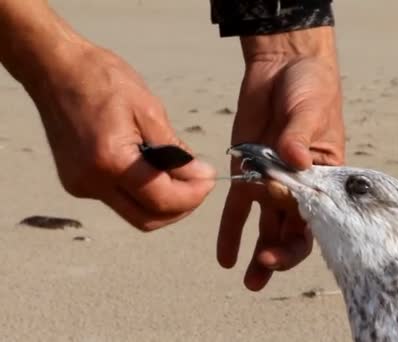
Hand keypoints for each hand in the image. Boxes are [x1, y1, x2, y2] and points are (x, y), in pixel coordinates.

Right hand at [24, 45, 215, 230]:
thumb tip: (199, 176)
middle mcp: (91, 182)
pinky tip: (154, 169)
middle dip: (180, 207)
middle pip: (147, 220)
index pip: (161, 200)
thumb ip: (174, 149)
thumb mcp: (149, 108)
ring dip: (162, 203)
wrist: (55, 69)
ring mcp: (81, 186)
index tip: (210, 178)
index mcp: (110, 161)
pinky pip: (119, 200)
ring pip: (133, 214)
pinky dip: (143, 193)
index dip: (192, 195)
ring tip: (182, 175)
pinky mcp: (77, 183)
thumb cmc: (102, 80)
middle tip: (200, 183)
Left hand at [216, 27, 344, 290]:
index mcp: (324, 176)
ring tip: (249, 281)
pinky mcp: (245, 174)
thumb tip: (296, 160)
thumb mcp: (310, 107)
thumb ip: (300, 134)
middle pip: (293, 229)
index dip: (304, 232)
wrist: (283, 66)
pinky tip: (225, 258)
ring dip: (259, 255)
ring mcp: (270, 183)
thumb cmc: (309, 87)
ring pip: (267, 228)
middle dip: (280, 252)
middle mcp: (298, 186)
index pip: (318, 215)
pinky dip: (231, 233)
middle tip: (264, 266)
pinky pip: (237, 210)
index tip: (286, 237)